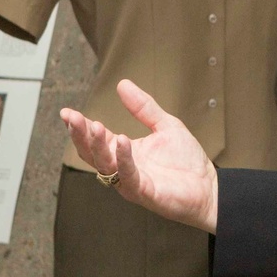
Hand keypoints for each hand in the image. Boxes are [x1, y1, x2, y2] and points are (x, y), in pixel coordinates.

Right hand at [59, 79, 218, 232]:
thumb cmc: (187, 161)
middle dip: (80, 135)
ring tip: (94, 126)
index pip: (96, 139)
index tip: (67, 113)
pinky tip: (121, 141)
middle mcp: (122, 168)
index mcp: (124, 152)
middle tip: (72, 118)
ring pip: (105, 165)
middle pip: (92, 153)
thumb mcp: (165, 125)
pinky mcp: (144, 192)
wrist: (209, 186)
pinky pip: (128, 176)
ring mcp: (131, 181)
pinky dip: (123, 159)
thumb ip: (143, 107)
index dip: (81, 126)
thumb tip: (122, 84)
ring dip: (98, 146)